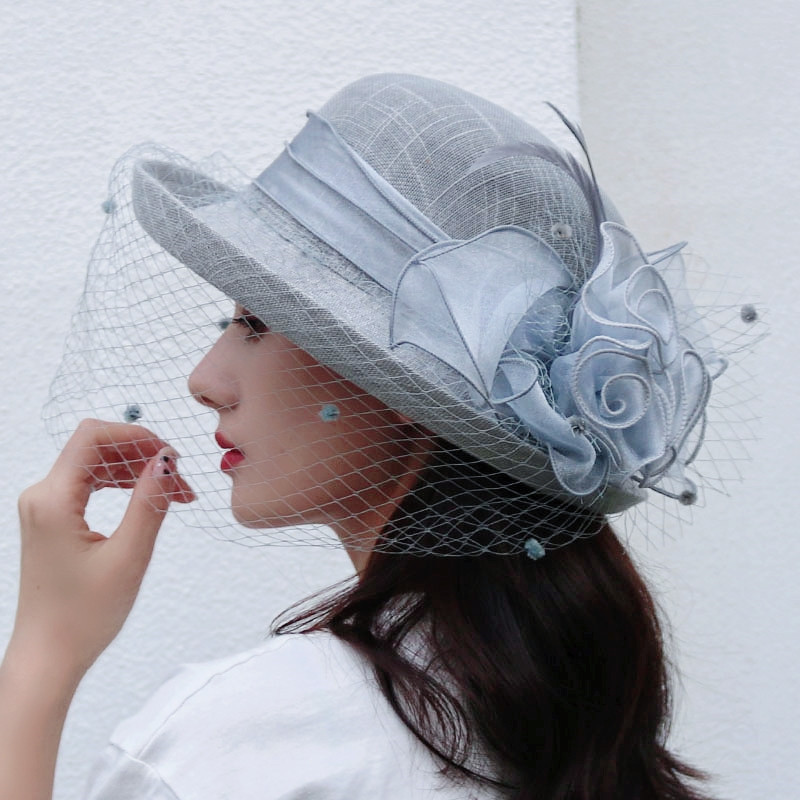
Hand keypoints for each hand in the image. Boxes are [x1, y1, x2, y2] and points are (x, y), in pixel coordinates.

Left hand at [10, 418, 194, 677]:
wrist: (49, 656)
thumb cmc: (83, 616)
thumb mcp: (129, 557)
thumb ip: (150, 503)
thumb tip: (168, 461)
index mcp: (53, 500)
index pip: (93, 437)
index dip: (136, 435)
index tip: (172, 455)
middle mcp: (41, 496)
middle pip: (95, 447)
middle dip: (142, 454)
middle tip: (180, 481)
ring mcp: (44, 507)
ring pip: (94, 463)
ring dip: (135, 470)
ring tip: (173, 494)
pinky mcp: (51, 519)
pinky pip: (88, 483)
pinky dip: (121, 484)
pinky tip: (146, 499)